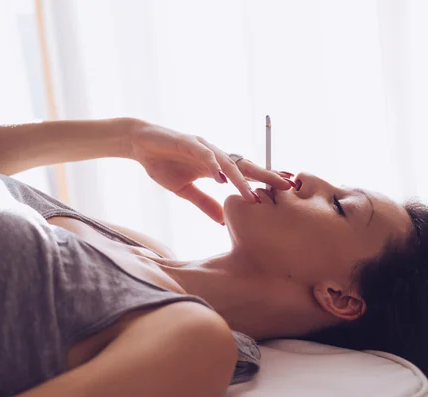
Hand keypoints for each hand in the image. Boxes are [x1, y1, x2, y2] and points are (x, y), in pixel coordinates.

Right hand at [128, 121, 293, 223]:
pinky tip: (222, 178)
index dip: (264, 182)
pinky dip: (214, 166)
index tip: (285, 192)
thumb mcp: (185, 191)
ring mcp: (203, 148)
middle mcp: (215, 155)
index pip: (245, 174)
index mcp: (216, 167)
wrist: (140, 144)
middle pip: (245, 166)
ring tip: (254, 194)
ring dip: (242, 179)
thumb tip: (224, 222)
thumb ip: (205, 203)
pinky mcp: (187, 142)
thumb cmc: (163, 165)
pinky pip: (204, 155)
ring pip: (228, 163)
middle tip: (287, 186)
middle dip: (266, 176)